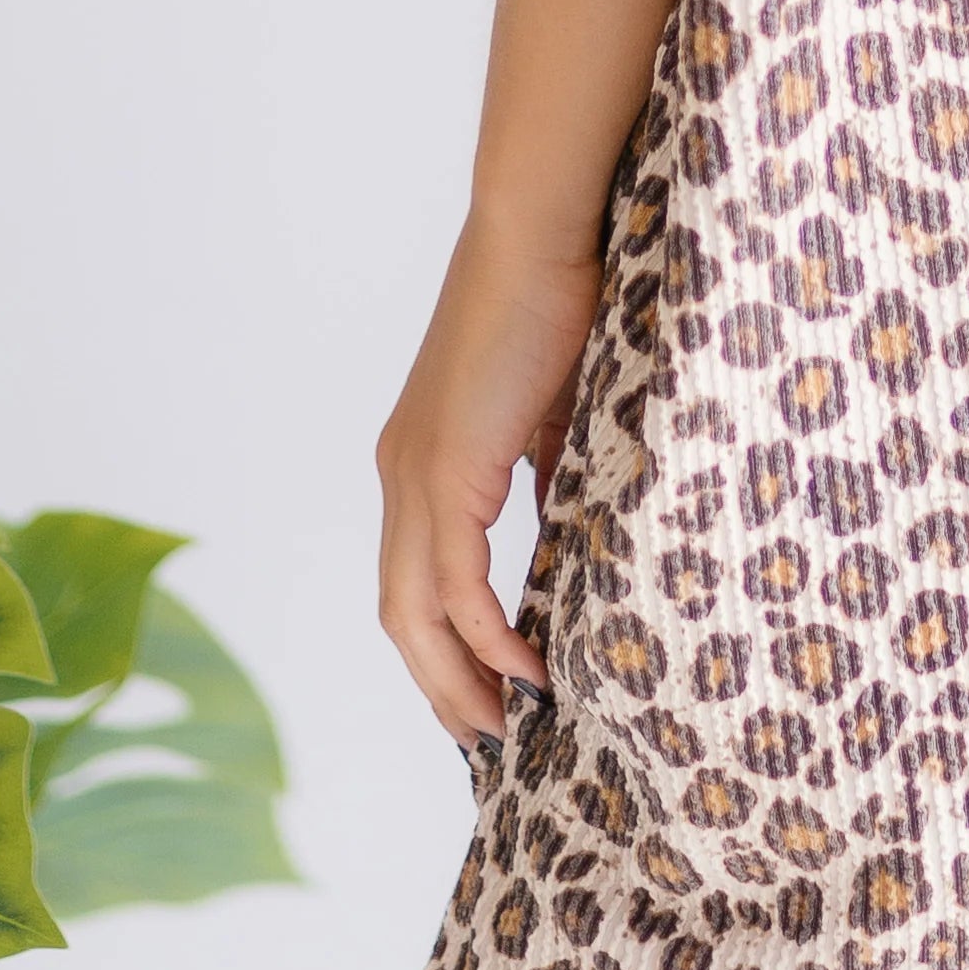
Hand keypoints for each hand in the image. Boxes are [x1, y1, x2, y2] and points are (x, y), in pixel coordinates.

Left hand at [375, 209, 599, 743]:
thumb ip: (546, 472)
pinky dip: (485, 635)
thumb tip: (568, 526)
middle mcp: (401, 476)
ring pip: (415, 612)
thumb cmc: (554, 301)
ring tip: (503, 724)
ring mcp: (415, 475)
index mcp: (420, 461)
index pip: (413, 581)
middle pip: (400, 614)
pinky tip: (524, 666)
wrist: (537, 233)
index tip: (486, 692)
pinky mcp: (446, 471)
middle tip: (489, 737)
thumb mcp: (553, 410)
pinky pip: (456, 585)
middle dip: (441, 685)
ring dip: (456, 678)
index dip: (442, 646)